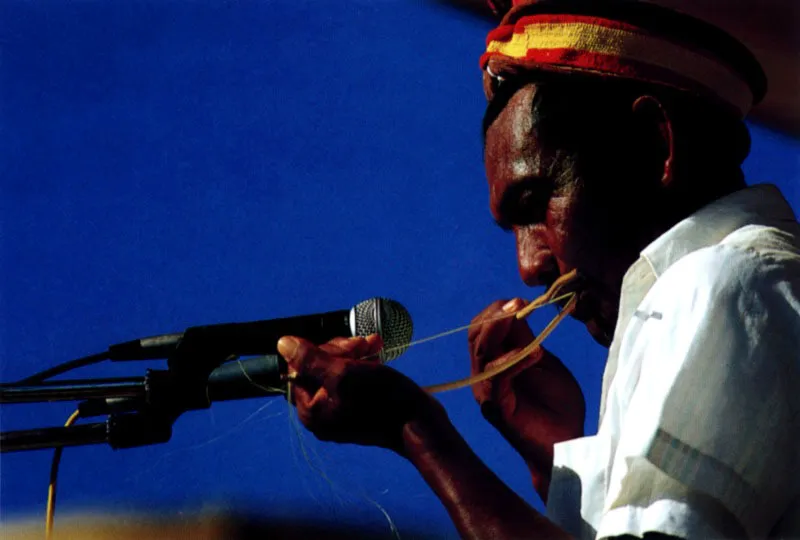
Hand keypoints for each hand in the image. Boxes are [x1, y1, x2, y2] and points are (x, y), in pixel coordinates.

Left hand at [277, 334, 441, 454]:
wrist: (420, 424)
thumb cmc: (383, 399)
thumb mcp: (344, 373)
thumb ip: (311, 360)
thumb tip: (282, 344)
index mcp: (311, 410)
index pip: (300, 368)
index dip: (322, 351)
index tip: (347, 347)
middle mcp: (321, 413)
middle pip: (317, 368)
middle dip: (341, 351)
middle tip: (364, 344)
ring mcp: (339, 411)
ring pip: (336, 369)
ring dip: (354, 353)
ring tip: (374, 346)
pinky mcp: (357, 407)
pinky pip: (351, 379)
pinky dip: (362, 364)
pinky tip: (376, 353)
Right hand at [468, 298, 585, 496]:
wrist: (565, 444)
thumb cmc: (557, 406)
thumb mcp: (542, 362)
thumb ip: (525, 340)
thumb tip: (515, 308)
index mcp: (493, 363)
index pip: (480, 329)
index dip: (495, 311)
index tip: (519, 299)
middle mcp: (483, 377)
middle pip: (475, 337)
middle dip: (493, 316)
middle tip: (517, 303)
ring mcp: (487, 393)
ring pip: (481, 354)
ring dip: (500, 331)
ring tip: (519, 317)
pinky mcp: (497, 409)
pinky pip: (497, 379)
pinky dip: (513, 360)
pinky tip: (534, 353)